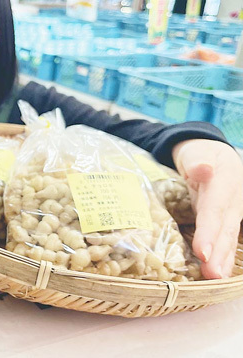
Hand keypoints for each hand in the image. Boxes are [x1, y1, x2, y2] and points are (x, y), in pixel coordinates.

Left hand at [173, 139, 242, 278]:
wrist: (213, 154)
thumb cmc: (200, 154)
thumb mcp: (196, 153)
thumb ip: (198, 162)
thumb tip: (202, 169)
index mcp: (225, 183)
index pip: (215, 210)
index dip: (209, 231)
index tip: (203, 251)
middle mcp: (233, 200)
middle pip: (225, 228)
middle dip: (219, 253)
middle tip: (212, 274)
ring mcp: (233, 212)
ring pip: (229, 237)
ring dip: (223, 259)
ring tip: (215, 278)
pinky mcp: (227, 220)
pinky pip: (226, 239)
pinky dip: (222, 256)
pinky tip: (217, 272)